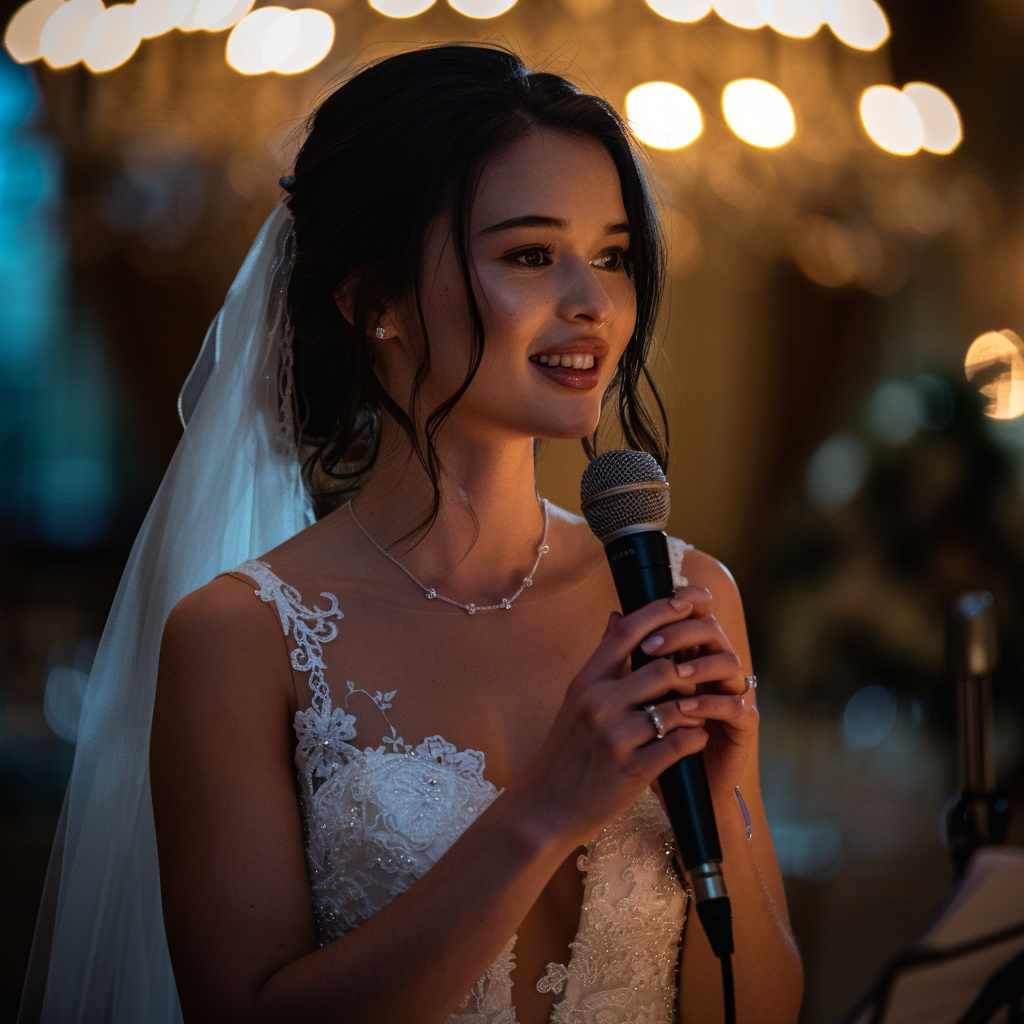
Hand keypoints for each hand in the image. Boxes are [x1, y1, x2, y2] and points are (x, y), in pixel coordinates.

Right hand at [515, 595, 718, 848]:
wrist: (546, 806)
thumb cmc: (565, 751)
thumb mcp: (576, 698)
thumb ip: (602, 659)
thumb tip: (617, 616)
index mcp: (586, 683)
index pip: (625, 634)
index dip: (658, 612)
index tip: (683, 603)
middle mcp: (599, 704)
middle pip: (660, 667)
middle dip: (687, 669)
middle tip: (699, 673)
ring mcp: (615, 737)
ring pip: (676, 706)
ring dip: (695, 707)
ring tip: (700, 709)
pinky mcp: (633, 770)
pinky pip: (679, 744)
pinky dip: (695, 738)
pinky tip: (696, 738)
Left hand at [637, 584, 757, 801]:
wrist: (671, 788)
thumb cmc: (649, 735)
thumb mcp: (634, 694)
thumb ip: (628, 656)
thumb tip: (614, 615)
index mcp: (692, 652)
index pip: (697, 614)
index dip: (684, 602)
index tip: (657, 606)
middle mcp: (715, 668)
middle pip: (711, 631)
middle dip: (680, 634)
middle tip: (650, 646)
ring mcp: (732, 693)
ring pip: (730, 663)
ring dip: (700, 666)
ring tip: (674, 676)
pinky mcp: (743, 725)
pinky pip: (737, 706)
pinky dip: (712, 705)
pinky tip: (688, 710)